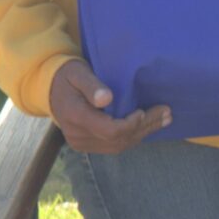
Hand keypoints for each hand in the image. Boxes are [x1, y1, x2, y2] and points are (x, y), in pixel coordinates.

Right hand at [47, 58, 168, 153]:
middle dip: (145, 127)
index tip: (143, 110)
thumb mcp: (78, 73)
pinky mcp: (86, 144)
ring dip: (143, 133)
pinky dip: (133, 136)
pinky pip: (114, 145)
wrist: (50, 88)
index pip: (110, 130)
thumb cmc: (68, 75)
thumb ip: (92, 85)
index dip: (131, 124)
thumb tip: (107, 99)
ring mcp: (81, 142)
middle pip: (118, 139)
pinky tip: (149, 125)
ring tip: (165, 119)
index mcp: (74, 116)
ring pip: (118, 145)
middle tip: (167, 113)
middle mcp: (77, 134)